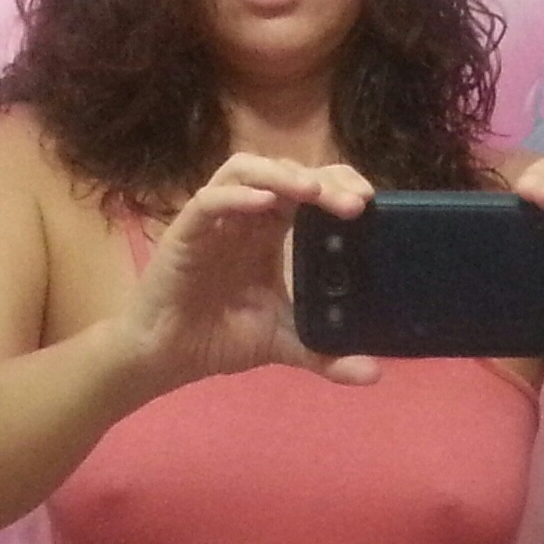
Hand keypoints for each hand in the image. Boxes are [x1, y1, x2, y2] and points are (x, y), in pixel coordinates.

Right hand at [120, 153, 380, 386]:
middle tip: (355, 201)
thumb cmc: (221, 338)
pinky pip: (209, 201)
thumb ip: (327, 355)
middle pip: (286, 172)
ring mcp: (215, 220)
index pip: (308, 191)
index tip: (369, 200)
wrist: (168, 357)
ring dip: (282, 175)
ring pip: (246, 170)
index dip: (338, 184)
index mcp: (271, 233)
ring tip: (313, 191)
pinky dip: (237, 197)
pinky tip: (264, 204)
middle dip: (323, 179)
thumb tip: (375, 373)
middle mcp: (245, 218)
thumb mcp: (285, 344)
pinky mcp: (186, 232)